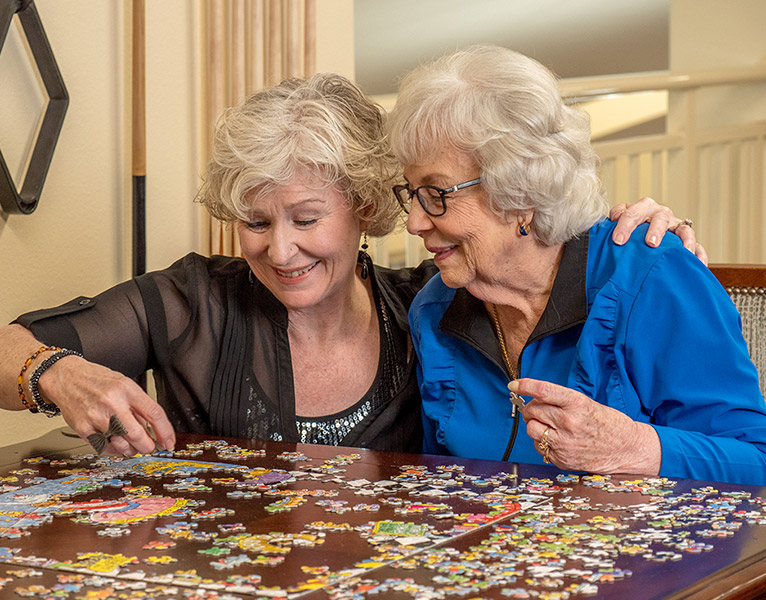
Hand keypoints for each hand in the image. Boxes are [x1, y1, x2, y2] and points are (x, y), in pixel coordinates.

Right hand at [39, 354, 175, 454]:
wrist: (67, 377)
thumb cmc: (97, 380)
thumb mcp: (124, 384)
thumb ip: (139, 406)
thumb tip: (155, 429)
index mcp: (127, 389)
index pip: (154, 413)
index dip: (165, 431)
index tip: (169, 442)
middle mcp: (112, 403)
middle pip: (138, 434)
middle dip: (148, 446)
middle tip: (150, 447)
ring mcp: (96, 417)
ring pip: (122, 445)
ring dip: (132, 450)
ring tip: (133, 445)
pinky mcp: (83, 428)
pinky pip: (105, 447)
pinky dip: (115, 450)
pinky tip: (117, 443)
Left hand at [509, 378, 660, 474]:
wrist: (628, 449)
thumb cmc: (609, 424)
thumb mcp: (588, 404)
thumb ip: (561, 401)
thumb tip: (534, 399)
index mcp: (577, 404)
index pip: (543, 391)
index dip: (525, 385)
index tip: (514, 384)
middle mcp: (568, 423)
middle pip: (532, 410)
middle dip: (532, 408)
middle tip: (540, 410)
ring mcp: (564, 443)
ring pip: (531, 429)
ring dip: (535, 425)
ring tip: (548, 425)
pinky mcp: (562, 459)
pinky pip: (539, 447)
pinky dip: (543, 442)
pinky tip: (557, 440)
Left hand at [609, 197, 707, 265]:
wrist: (640, 240)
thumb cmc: (625, 234)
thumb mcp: (614, 228)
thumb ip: (608, 228)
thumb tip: (602, 228)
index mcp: (641, 209)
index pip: (632, 212)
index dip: (625, 224)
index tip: (618, 241)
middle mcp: (660, 215)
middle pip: (660, 218)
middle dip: (655, 230)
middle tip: (650, 244)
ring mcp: (676, 227)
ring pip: (684, 230)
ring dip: (684, 240)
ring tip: (682, 251)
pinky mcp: (688, 242)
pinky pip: (699, 247)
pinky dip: (699, 255)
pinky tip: (697, 264)